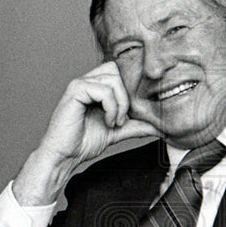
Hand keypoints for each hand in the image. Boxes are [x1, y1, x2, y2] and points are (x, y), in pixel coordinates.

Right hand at [13, 62, 159, 204]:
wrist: (64, 156)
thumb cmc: (84, 142)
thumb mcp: (118, 131)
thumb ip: (137, 125)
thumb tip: (161, 126)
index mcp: (96, 86)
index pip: (121, 70)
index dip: (132, 86)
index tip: (137, 110)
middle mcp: (88, 81)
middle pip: (118, 70)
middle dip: (127, 95)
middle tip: (124, 119)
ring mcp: (80, 84)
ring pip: (113, 79)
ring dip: (120, 104)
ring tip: (115, 123)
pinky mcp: (75, 91)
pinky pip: (102, 90)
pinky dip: (111, 107)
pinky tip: (107, 122)